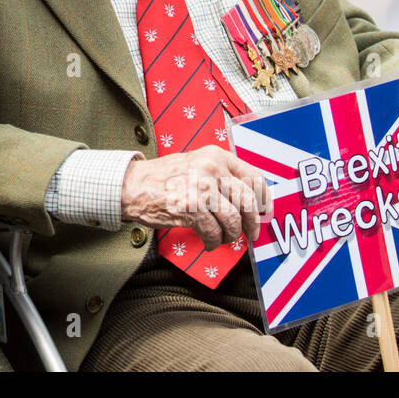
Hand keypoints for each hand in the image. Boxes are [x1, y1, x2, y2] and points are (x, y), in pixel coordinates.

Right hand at [121, 147, 271, 250]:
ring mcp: (201, 188)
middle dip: (252, 223)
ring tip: (222, 238)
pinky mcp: (191, 208)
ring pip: (233, 220)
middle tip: (250, 233)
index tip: (265, 211)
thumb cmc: (163, 178)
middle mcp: (212, 169)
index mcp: (216, 156)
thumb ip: (221, 175)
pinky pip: (214, 232)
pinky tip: (207, 241)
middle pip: (248, 201)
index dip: (264, 199)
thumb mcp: (196, 164)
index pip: (254, 177)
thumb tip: (248, 198)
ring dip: (230, 235)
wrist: (133, 186)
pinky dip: (213, 242)